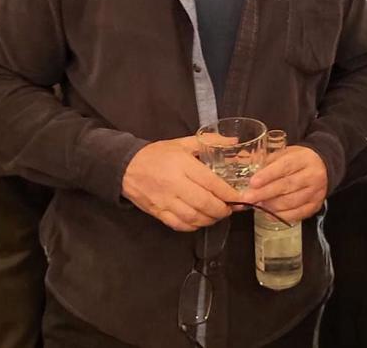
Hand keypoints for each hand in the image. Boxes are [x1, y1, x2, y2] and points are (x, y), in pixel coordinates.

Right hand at [121, 136, 235, 231]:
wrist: (126, 166)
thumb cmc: (157, 154)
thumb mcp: (182, 143)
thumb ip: (209, 142)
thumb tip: (233, 141)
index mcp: (183, 165)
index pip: (211, 183)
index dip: (228, 193)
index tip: (240, 197)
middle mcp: (175, 184)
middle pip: (205, 203)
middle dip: (223, 209)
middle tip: (231, 208)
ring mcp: (165, 201)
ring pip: (194, 218)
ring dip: (210, 219)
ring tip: (218, 214)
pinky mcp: (158, 212)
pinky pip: (180, 225)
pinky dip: (194, 226)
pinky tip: (200, 220)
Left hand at [240, 145, 327, 221]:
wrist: (324, 166)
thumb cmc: (300, 160)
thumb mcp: (286, 153)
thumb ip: (269, 161)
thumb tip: (249, 172)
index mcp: (303, 159)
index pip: (285, 167)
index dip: (268, 175)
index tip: (252, 182)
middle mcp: (312, 175)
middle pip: (287, 186)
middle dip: (264, 193)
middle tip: (247, 198)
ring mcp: (316, 192)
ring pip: (291, 202)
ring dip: (271, 205)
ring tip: (257, 204)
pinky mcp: (316, 205)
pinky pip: (297, 214)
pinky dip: (281, 215)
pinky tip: (268, 213)